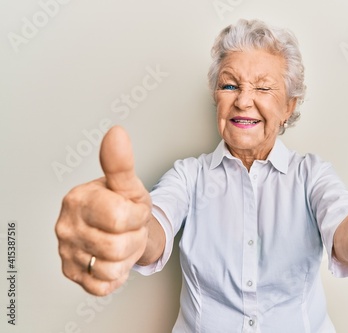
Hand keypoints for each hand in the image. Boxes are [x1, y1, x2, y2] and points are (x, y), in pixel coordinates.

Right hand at [55, 126, 151, 295]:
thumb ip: (121, 163)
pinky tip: (112, 258)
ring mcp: (66, 251)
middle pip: (117, 246)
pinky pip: (102, 285)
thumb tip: (116, 133)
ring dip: (127, 258)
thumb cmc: (124, 206)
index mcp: (78, 200)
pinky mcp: (71, 273)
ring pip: (111, 268)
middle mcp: (66, 226)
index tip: (134, 210)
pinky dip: (116, 275)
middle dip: (134, 239)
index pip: (120, 218)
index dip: (137, 217)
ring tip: (122, 242)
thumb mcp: (129, 186)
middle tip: (129, 229)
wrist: (119, 230)